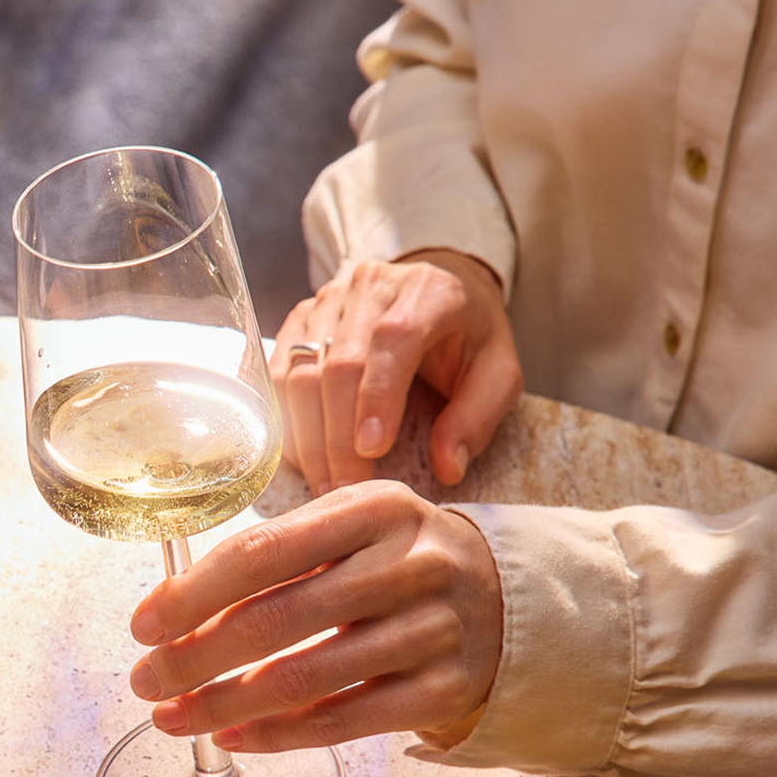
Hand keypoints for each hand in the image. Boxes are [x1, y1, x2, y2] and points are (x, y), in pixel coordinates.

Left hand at [127, 482, 503, 750]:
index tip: (144, 624)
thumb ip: (275, 555)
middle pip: (279, 619)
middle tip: (146, 679)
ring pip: (306, 678)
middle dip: (196, 656)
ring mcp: (434, 630)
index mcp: (376, 509)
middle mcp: (411, 564)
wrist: (505, 599)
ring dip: (224, 704)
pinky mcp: (445, 689)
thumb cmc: (396, 560)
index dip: (193, 593)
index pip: (263, 552)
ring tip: (173, 718)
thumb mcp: (351, 527)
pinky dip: (278, 734)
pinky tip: (233, 737)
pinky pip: (344, 721)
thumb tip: (174, 610)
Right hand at [271, 249, 522, 492]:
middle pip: (338, 364)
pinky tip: (303, 455)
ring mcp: (328, 299)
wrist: (437, 288)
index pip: (391, 340)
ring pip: (300, 370)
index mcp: (428, 293)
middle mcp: (370, 286)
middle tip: (344, 490)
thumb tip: (448, 468)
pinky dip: (286, 418)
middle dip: (337, 436)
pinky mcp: (300, 317)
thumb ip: (478, 418)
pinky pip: (277, 371)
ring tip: (323, 483)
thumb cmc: (468, 336)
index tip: (371, 451)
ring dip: (308, 435)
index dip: (376, 396)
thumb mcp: (499, 373)